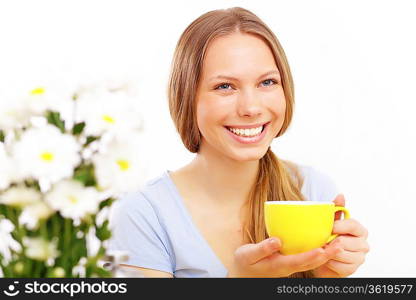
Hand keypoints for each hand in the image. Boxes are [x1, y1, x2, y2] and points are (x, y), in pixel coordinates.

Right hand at [228, 236, 342, 277]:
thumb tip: (276, 240)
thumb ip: (262, 248)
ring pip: (312, 262)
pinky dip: (319, 252)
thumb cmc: (244, 262)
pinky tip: (325, 243)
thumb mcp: (248, 254)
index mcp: (278, 265)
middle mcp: (288, 267)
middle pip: (311, 263)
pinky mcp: (291, 262)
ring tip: (338, 243)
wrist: (243, 274)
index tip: (323, 249)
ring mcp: (290, 266)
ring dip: (327, 254)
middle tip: (340, 244)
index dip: (312, 256)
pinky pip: (308, 258)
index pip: (299, 261)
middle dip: (327, 254)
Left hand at [312, 194, 369, 276]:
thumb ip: (336, 209)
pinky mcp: (352, 269)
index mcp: (359, 230)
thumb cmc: (329, 237)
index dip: (339, 226)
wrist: (325, 258)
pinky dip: (329, 263)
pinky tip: (326, 259)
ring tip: (323, 249)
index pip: (352, 225)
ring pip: (341, 254)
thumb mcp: (331, 222)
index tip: (329, 227)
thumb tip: (341, 195)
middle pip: (345, 241)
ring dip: (328, 252)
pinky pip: (339, 266)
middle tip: (322, 241)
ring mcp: (359, 258)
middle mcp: (363, 244)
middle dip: (330, 241)